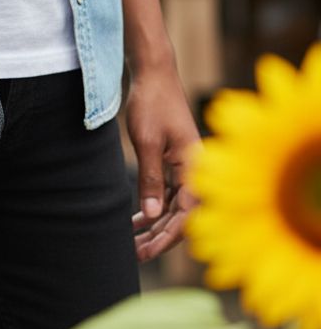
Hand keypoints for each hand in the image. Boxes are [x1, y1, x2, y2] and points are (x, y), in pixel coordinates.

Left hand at [127, 61, 199, 261]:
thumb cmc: (152, 102)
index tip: (146, 251)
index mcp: (196, 165)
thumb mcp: (147, 142)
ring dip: (156, 225)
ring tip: (133, 242)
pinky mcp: (175, 161)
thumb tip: (152, 215)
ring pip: (174, 206)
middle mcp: (196, 169)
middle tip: (135, 254)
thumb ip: (151, 179)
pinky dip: (154, 207)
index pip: (187, 213)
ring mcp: (186, 166)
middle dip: (160, 237)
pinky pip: (168, 193)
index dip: (168, 236)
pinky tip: (137, 220)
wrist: (154, 73)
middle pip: (182, 214)